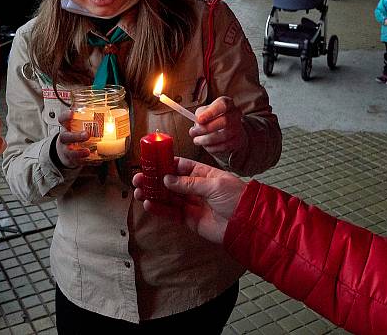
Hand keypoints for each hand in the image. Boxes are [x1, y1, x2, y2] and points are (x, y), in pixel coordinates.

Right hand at [54, 109, 93, 167]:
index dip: (66, 116)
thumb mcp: (77, 124)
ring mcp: (67, 149)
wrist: (65, 149)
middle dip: (76, 136)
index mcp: (66, 126)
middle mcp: (65, 138)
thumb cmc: (75, 133)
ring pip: (70, 152)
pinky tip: (97, 160)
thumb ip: (88, 117)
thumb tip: (107, 108)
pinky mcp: (73, 159)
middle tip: (86, 135)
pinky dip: (89, 162)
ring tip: (88, 151)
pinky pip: (80, 162)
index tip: (72, 113)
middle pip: (66, 137)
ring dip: (79, 152)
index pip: (62, 119)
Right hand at [132, 157, 246, 243]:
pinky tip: (149, 204)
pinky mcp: (190, 219)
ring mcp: (193, 204)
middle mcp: (197, 188)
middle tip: (139, 177)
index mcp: (204, 174)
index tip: (151, 161)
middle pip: (171, 182)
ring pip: (169, 197)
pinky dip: (160, 209)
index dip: (166, 163)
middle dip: (155, 179)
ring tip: (138, 190)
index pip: (182, 166)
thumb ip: (189, 183)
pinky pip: (172, 213)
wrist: (247, 224)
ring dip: (153, 193)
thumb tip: (167, 179)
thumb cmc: (237, 198)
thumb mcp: (214, 185)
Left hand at [189, 96, 247, 156]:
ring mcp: (238, 129)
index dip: (211, 112)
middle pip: (224, 121)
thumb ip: (201, 114)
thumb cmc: (214, 119)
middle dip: (206, 128)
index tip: (199, 120)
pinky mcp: (237, 142)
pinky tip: (205, 145)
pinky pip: (224, 146)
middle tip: (193, 132)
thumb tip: (198, 121)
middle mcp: (235, 114)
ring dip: (206, 140)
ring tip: (197, 140)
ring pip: (223, 136)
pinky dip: (212, 147)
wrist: (229, 132)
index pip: (222, 105)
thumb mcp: (205, 112)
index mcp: (227, 103)